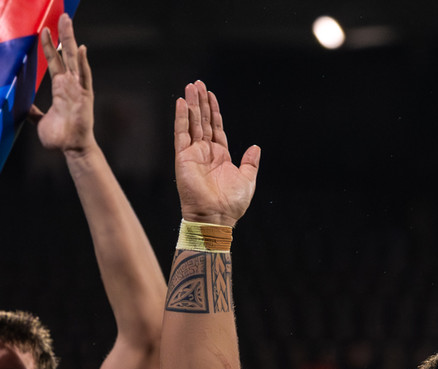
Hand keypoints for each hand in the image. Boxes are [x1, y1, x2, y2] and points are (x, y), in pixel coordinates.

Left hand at [31, 13, 93, 154]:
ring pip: (74, 59)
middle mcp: (70, 84)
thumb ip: (33, 111)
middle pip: (66, 53)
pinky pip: (84, 76)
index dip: (49, 45)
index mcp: (60, 87)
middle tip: (62, 16)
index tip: (44, 30)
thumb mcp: (39, 120)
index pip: (54, 60)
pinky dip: (83, 62)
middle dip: (63, 34)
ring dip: (71, 39)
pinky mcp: (85, 96)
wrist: (71, 149)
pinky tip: (81, 48)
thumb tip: (23, 108)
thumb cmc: (59, 137)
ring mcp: (78, 88)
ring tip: (68, 21)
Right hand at [173, 80, 259, 226]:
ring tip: (191, 86)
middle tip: (198, 83)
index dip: (214, 111)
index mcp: (220, 156)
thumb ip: (250, 163)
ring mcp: (193, 154)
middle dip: (201, 102)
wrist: (216, 216)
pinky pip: (181, 133)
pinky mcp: (183, 157)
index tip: (211, 95)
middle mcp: (205, 152)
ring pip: (192, 123)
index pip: (216, 128)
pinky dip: (181, 117)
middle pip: (202, 121)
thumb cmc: (231, 203)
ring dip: (191, 104)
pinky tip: (181, 103)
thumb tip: (256, 148)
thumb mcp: (247, 179)